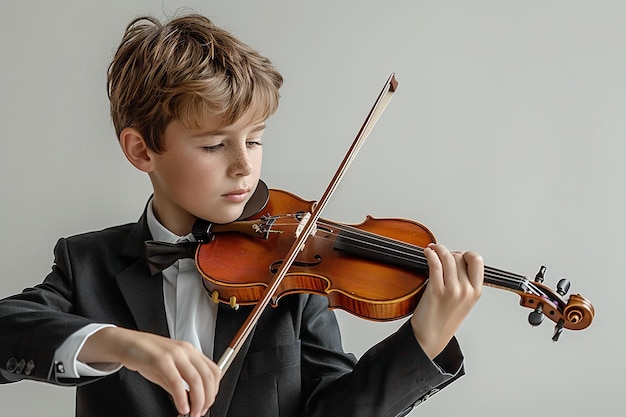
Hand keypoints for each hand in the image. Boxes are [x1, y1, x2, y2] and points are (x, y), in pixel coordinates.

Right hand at [79, 327, 220, 416]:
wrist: (125, 342)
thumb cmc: (146, 355)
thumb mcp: (168, 368)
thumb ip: (180, 383)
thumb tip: (190, 401)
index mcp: (191, 351)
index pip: (214, 371)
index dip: (214, 391)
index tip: (207, 404)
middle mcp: (186, 351)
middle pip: (208, 377)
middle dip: (207, 399)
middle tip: (200, 412)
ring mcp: (174, 354)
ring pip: (196, 380)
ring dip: (197, 401)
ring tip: (192, 413)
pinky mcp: (161, 360)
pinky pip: (176, 382)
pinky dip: (181, 398)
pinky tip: (181, 407)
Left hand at [410, 243, 483, 358]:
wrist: (431, 337)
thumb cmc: (444, 319)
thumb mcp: (464, 301)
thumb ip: (465, 282)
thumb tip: (456, 259)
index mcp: (476, 292)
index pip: (477, 260)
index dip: (466, 254)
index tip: (456, 255)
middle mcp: (466, 290)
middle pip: (460, 257)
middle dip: (449, 253)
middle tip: (440, 255)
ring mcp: (452, 291)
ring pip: (448, 258)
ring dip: (438, 249)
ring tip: (431, 249)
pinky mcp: (436, 291)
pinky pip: (435, 265)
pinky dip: (430, 254)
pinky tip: (427, 252)